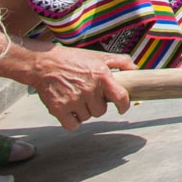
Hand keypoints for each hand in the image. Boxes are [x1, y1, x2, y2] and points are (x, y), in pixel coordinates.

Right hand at [19, 43, 133, 129]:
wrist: (45, 64)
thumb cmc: (74, 59)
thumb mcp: (99, 56)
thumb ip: (121, 61)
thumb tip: (136, 69)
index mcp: (102, 76)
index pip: (121, 97)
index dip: (124, 106)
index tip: (122, 108)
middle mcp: (89, 90)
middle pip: (101, 111)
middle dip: (97, 105)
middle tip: (88, 95)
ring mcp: (74, 100)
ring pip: (87, 117)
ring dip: (84, 112)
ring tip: (77, 98)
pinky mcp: (59, 109)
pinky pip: (72, 125)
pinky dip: (72, 121)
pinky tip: (69, 110)